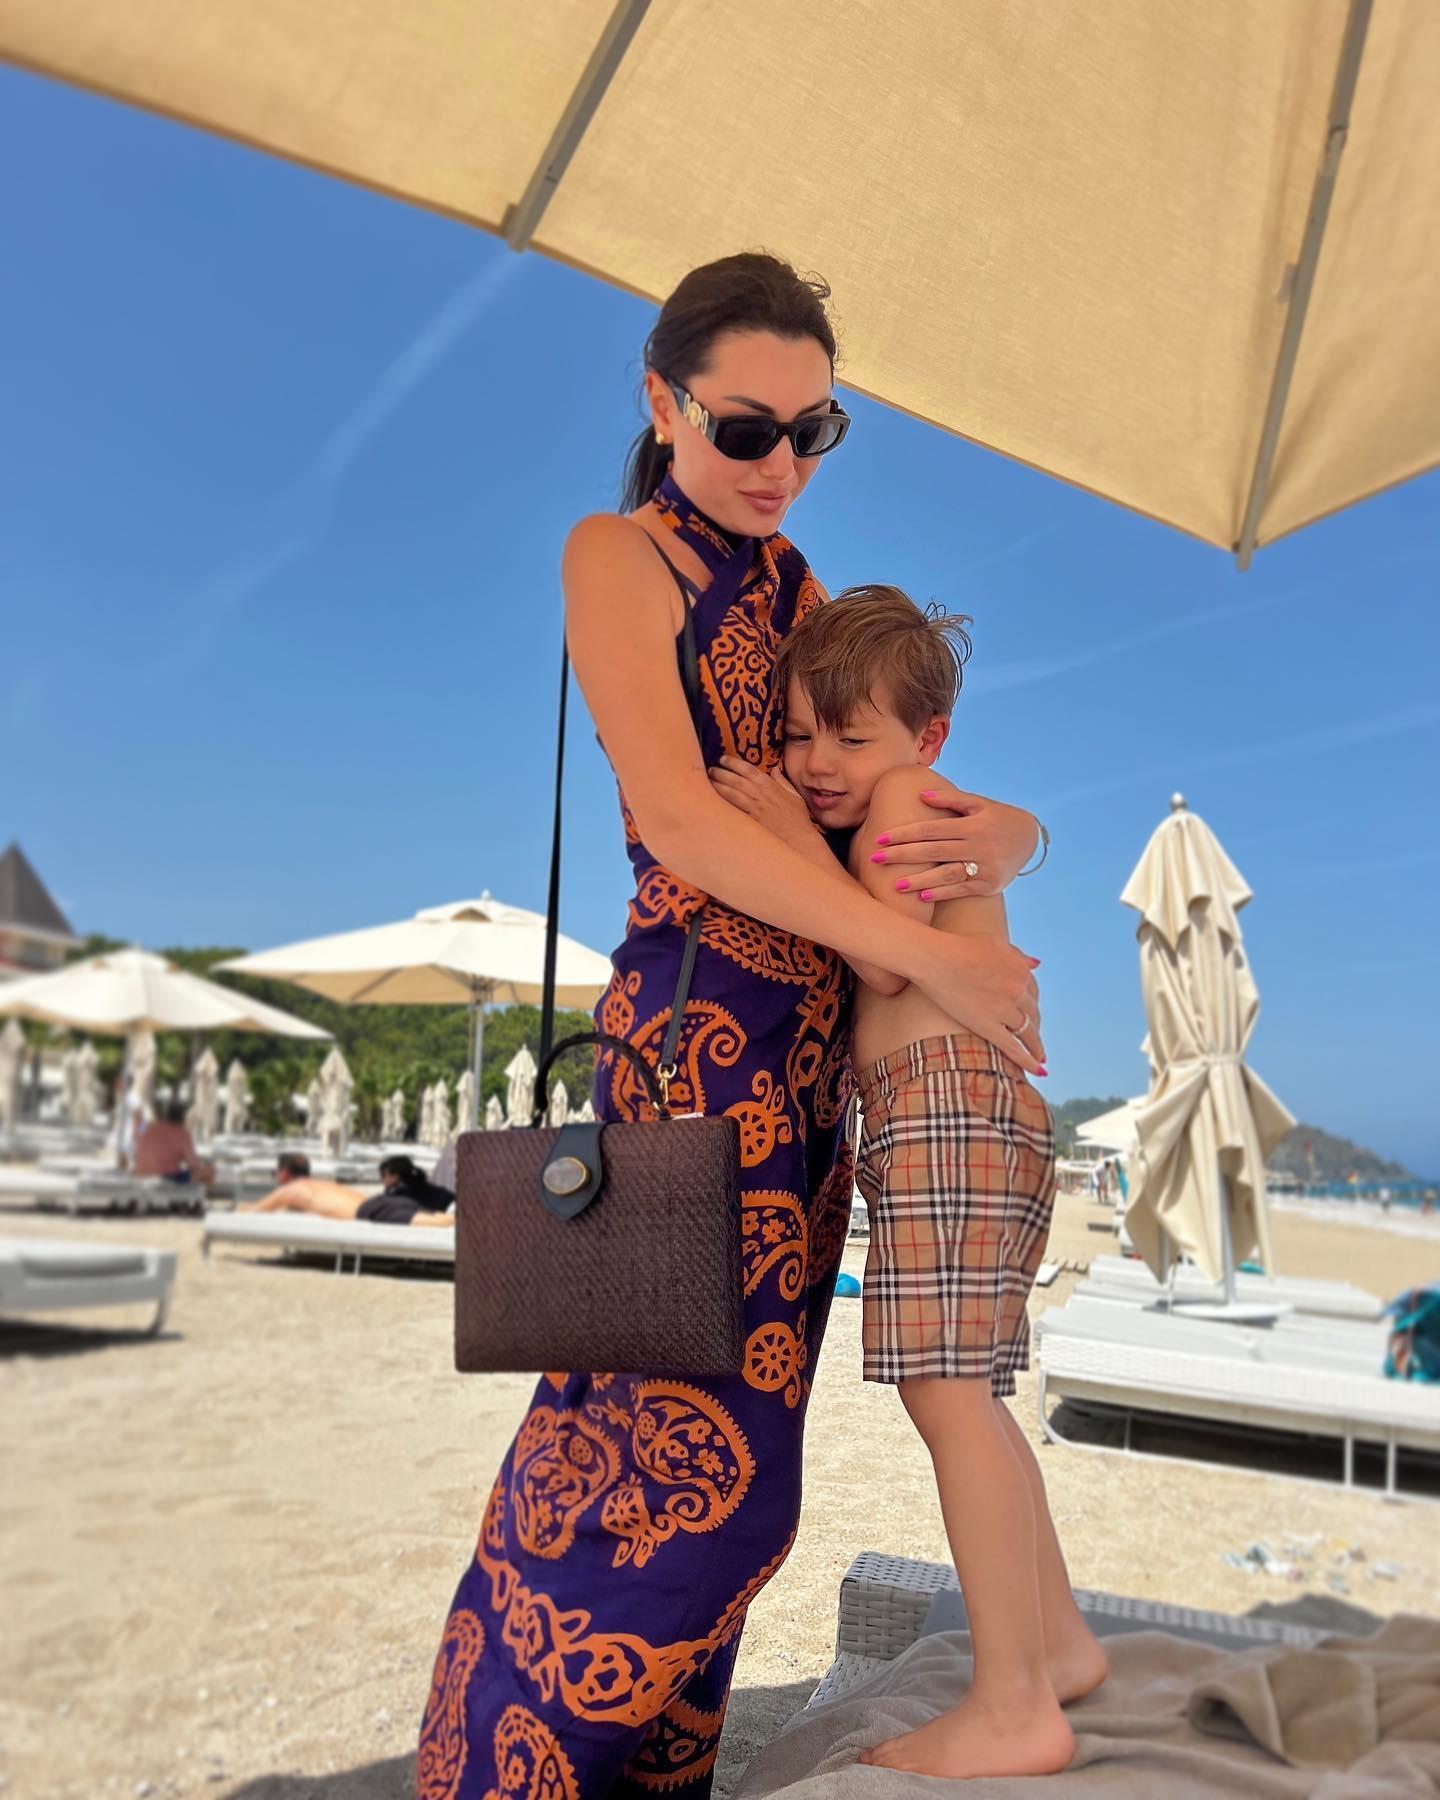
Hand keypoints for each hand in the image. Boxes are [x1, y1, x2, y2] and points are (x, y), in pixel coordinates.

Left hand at [709, 756, 817, 846]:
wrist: (798, 840)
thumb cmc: (797, 819)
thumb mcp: (795, 796)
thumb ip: (783, 782)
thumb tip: (775, 770)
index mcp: (771, 786)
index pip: (748, 769)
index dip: (734, 762)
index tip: (723, 759)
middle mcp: (761, 795)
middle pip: (736, 779)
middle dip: (721, 772)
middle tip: (710, 770)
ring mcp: (755, 808)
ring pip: (732, 793)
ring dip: (718, 786)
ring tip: (708, 781)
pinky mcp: (750, 821)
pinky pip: (733, 809)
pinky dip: (723, 803)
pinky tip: (712, 800)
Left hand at [868, 779, 1038, 900]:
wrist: (1030, 838)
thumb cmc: (996, 817)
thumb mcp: (979, 803)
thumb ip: (951, 799)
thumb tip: (920, 794)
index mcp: (972, 824)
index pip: (932, 829)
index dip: (905, 834)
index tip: (881, 838)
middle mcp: (978, 845)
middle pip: (933, 851)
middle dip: (902, 855)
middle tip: (875, 859)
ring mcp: (985, 867)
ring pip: (946, 874)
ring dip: (919, 879)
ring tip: (895, 884)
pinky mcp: (990, 885)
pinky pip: (962, 890)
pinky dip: (942, 893)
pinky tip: (922, 895)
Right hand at [918, 933, 1046, 1072]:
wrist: (936, 957)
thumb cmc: (959, 945)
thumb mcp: (995, 943)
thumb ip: (1017, 955)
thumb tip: (1036, 964)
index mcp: (1020, 970)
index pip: (1033, 993)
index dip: (1032, 1007)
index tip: (1031, 1015)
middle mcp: (1018, 990)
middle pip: (1033, 1015)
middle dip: (1035, 1028)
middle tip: (1035, 1040)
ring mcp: (1005, 1009)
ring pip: (1027, 1033)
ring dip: (1036, 1047)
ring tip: (1040, 1059)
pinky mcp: (988, 1025)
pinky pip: (1013, 1047)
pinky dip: (1027, 1060)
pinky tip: (1037, 1071)